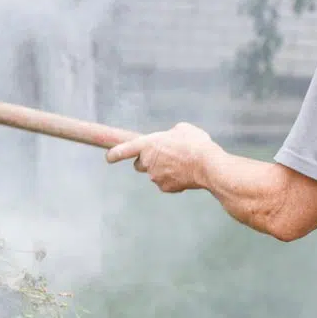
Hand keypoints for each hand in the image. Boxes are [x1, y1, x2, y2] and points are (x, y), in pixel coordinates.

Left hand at [105, 123, 221, 192]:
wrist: (208, 165)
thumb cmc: (195, 144)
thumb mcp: (182, 129)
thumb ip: (169, 135)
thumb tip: (169, 140)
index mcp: (147, 145)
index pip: (122, 151)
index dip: (114, 154)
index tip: (108, 157)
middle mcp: (147, 162)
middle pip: (139, 164)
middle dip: (147, 161)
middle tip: (163, 156)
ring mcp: (154, 177)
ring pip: (154, 173)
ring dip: (163, 169)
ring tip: (182, 162)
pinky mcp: (164, 187)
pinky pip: (165, 182)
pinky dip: (173, 178)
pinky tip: (186, 172)